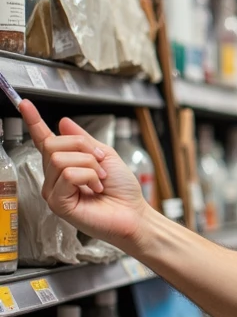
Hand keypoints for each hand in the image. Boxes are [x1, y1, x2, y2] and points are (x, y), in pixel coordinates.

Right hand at [19, 100, 149, 248]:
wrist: (133, 213)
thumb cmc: (122, 190)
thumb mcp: (105, 155)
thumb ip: (83, 139)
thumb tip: (63, 122)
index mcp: (65, 164)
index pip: (44, 140)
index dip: (33, 121)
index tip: (24, 103)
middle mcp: (54, 177)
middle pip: (53, 145)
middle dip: (82, 148)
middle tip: (99, 164)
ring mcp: (53, 191)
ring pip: (60, 159)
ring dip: (89, 165)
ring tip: (99, 180)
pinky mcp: (57, 203)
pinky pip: (68, 175)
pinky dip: (88, 177)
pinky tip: (94, 189)